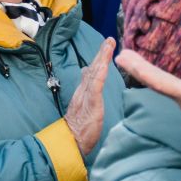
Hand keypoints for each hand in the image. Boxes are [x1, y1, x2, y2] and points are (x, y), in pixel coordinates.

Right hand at [63, 41, 113, 155]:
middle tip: (110, 39)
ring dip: (102, 57)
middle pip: (94, 68)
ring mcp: (87, 96)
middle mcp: (84, 91)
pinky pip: (96, 85)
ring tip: (109, 44)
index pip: (92, 72)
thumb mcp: (84, 110)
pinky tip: (105, 64)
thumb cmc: (79, 129)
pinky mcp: (91, 103)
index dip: (99, 59)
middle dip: (102, 53)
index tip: (106, 46)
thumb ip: (86, 97)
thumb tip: (87, 86)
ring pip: (95, 73)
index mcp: (84, 92)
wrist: (70, 142)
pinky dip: (100, 73)